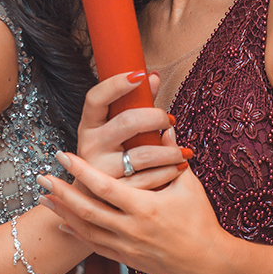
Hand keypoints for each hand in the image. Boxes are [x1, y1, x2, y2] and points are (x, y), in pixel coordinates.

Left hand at [39, 150, 224, 273]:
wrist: (207, 261)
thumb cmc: (201, 219)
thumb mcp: (189, 185)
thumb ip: (173, 155)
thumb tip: (165, 127)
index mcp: (145, 208)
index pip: (104, 186)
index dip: (81, 171)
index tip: (63, 156)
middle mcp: (131, 229)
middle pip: (87, 210)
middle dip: (61, 193)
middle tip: (42, 177)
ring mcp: (127, 247)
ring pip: (86, 229)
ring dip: (63, 213)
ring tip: (44, 198)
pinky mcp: (127, 259)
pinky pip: (95, 245)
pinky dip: (77, 233)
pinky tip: (63, 223)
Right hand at [75, 71, 190, 186]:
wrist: (92, 198)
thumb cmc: (110, 154)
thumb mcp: (113, 129)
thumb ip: (133, 104)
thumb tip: (153, 76)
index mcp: (88, 125)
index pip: (96, 98)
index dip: (116, 84)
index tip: (140, 75)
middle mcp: (89, 145)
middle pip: (127, 122)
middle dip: (156, 118)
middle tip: (170, 120)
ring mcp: (100, 170)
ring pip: (143, 154)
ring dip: (170, 150)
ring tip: (184, 151)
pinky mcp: (114, 192)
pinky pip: (149, 179)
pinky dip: (169, 172)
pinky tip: (179, 167)